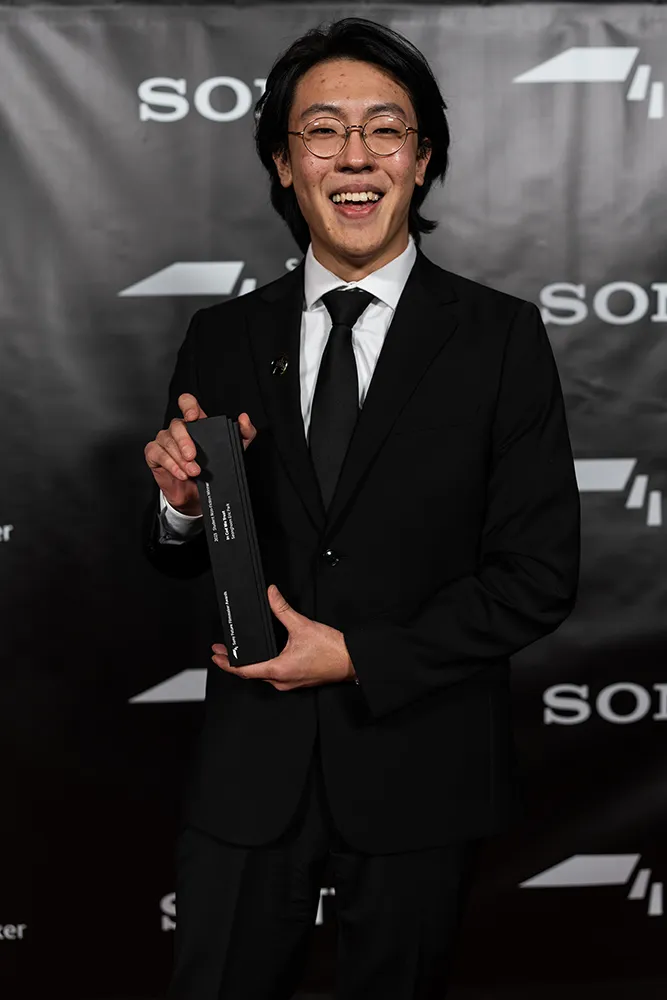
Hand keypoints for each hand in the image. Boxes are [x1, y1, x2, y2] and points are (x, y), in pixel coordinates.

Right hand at [144, 395, 256, 514]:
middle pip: (176, 425)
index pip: (186, 402)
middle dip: (185, 442)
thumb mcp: (235, 451)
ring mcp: (165, 441)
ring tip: (193, 472)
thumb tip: (244, 419)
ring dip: (180, 458)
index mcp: (195, 424)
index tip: (193, 417)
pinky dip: (170, 464)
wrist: (197, 496)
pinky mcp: (155, 455)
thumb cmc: (212, 470)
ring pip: (167, 441)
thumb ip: (245, 434)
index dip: (188, 405)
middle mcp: (178, 430)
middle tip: (193, 457)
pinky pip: (157, 453)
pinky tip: (181, 474)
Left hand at [211, 585, 355, 690]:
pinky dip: (264, 666)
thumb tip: (271, 594)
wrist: (352, 661)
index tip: (216, 656)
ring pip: (263, 675)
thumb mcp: (302, 625)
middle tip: (221, 653)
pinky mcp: (298, 680)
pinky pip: (275, 675)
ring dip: (250, 665)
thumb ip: (282, 609)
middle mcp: (282, 680)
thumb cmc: (332, 650)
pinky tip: (265, 657)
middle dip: (234, 663)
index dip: (227, 664)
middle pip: (251, 674)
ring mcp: (290, 682)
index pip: (244, 670)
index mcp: (279, 670)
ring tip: (239, 655)